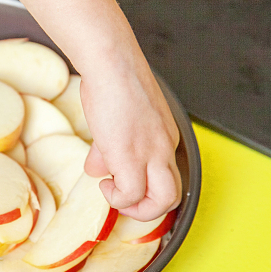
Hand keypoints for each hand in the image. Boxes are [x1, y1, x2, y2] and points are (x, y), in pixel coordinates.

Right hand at [80, 57, 180, 221]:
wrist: (111, 62)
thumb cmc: (113, 78)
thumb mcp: (116, 118)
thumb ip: (109, 147)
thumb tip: (98, 168)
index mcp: (164, 137)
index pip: (164, 173)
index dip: (142, 183)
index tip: (121, 180)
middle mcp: (164, 148)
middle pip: (172, 195)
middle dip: (148, 208)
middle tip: (124, 199)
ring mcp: (151, 154)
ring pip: (163, 201)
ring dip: (138, 209)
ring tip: (115, 195)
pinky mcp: (131, 157)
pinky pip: (130, 194)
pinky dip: (116, 197)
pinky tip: (104, 183)